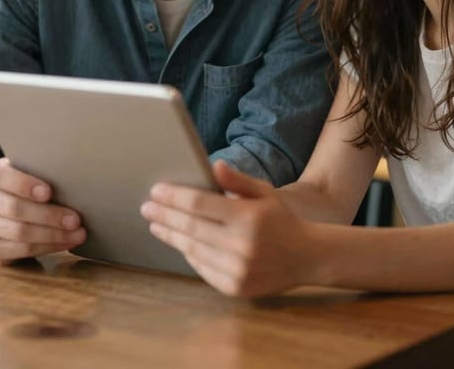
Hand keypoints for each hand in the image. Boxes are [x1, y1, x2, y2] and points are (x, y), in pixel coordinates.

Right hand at [0, 157, 85, 262]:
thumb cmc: (21, 181)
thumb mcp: (26, 168)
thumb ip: (41, 169)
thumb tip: (73, 177)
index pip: (0, 176)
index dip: (24, 184)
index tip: (49, 192)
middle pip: (14, 209)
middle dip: (48, 216)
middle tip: (75, 219)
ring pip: (19, 233)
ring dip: (53, 235)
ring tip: (78, 233)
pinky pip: (21, 251)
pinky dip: (48, 247)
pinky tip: (66, 242)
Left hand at [141, 160, 314, 296]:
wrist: (307, 257)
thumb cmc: (281, 219)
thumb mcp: (265, 192)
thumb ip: (238, 180)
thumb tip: (213, 165)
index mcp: (247, 217)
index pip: (200, 204)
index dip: (174, 197)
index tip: (156, 190)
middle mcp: (241, 245)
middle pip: (190, 227)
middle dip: (165, 215)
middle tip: (146, 207)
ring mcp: (237, 269)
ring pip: (192, 249)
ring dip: (171, 235)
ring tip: (156, 224)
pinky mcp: (234, 287)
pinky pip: (202, 268)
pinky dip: (188, 253)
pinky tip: (179, 242)